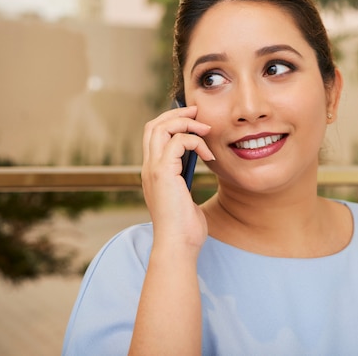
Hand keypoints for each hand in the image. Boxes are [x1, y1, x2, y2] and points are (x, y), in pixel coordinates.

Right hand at [141, 105, 214, 253]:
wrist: (178, 245)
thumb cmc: (185, 228)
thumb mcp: (186, 197)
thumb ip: (186, 180)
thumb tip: (200, 164)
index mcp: (152, 172)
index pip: (154, 135)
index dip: (172, 122)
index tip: (195, 120)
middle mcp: (148, 167)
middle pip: (153, 125)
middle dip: (177, 114)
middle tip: (199, 112)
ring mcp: (153, 169)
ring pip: (161, 127)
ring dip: (186, 122)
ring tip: (206, 129)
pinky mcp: (163, 173)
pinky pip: (178, 141)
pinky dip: (196, 142)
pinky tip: (209, 157)